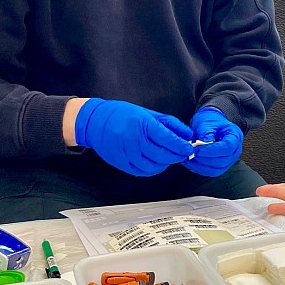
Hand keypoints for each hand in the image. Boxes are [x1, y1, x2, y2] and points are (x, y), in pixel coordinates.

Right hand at [74, 99, 193, 175]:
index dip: (181, 146)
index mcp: (143, 124)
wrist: (95, 121)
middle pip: (162, 154)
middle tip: (183, 154)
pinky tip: (157, 163)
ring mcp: (126, 153)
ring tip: (170, 158)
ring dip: (166, 163)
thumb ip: (169, 124)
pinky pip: (141, 171)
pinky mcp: (120, 162)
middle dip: (176, 156)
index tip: (189, 148)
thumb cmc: (123, 114)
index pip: (167, 139)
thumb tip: (187, 134)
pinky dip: (153, 169)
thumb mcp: (148, 113)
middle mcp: (134, 139)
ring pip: (153, 165)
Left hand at [183, 107, 242, 176]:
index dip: (212, 151)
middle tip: (191, 154)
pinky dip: (199, 168)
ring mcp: (229, 160)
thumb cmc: (211, 122)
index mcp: (235, 137)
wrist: (211, 125)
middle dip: (204, 159)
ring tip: (188, 158)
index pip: (227, 148)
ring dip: (200, 166)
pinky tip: (191, 162)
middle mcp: (235, 151)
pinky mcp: (220, 166)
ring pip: (216, 169)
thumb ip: (206, 133)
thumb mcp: (207, 123)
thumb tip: (203, 144)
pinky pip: (211, 172)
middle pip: (222, 161)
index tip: (197, 149)